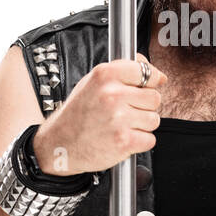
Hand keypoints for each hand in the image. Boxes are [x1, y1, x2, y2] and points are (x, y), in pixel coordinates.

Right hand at [33, 53, 167, 174]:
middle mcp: (112, 94)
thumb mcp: (93, 82)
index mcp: (104, 75)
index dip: (150, 81)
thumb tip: (155, 72)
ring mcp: (119, 118)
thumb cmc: (78, 114)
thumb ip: (122, 72)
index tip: (148, 86)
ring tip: (121, 126)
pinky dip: (139, 142)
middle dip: (144, 106)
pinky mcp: (124, 141)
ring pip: (154, 119)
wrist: (60, 143)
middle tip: (126, 112)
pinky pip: (150, 139)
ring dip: (142, 125)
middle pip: (154, 97)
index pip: (145, 71)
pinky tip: (122, 138)